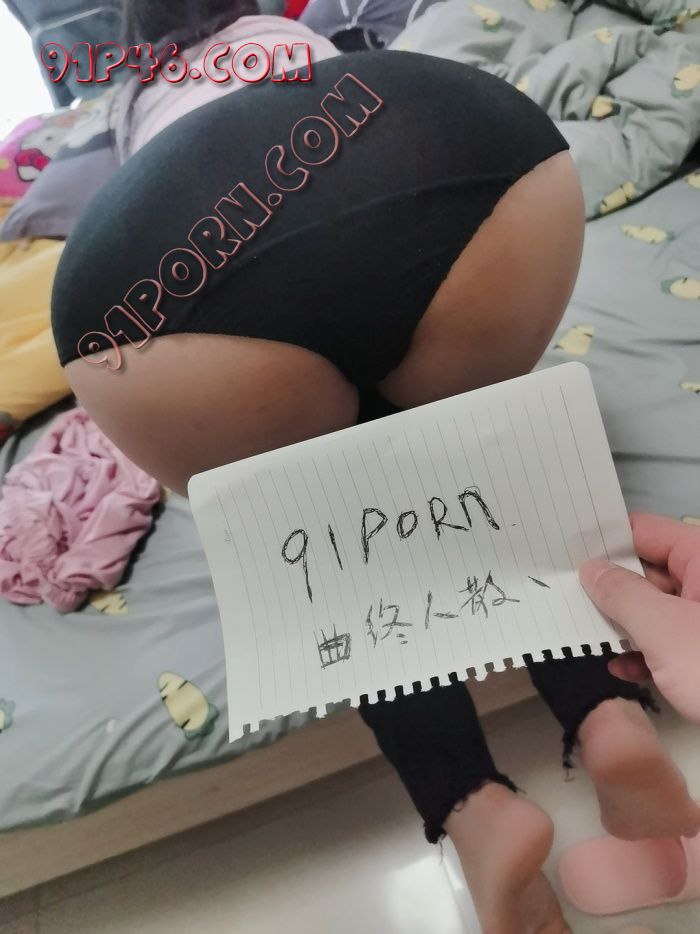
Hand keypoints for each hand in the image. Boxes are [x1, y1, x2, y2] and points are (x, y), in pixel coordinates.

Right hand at [580, 512, 699, 723]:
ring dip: (625, 624)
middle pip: (651, 570)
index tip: (568, 555)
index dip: (606, 541)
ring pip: (660, 608)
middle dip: (612, 589)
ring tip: (587, 636)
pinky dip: (648, 651)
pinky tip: (622, 668)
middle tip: (569, 600)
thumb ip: (622, 594)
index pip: (646, 532)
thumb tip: (592, 570)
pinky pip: (674, 639)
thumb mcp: (663, 629)